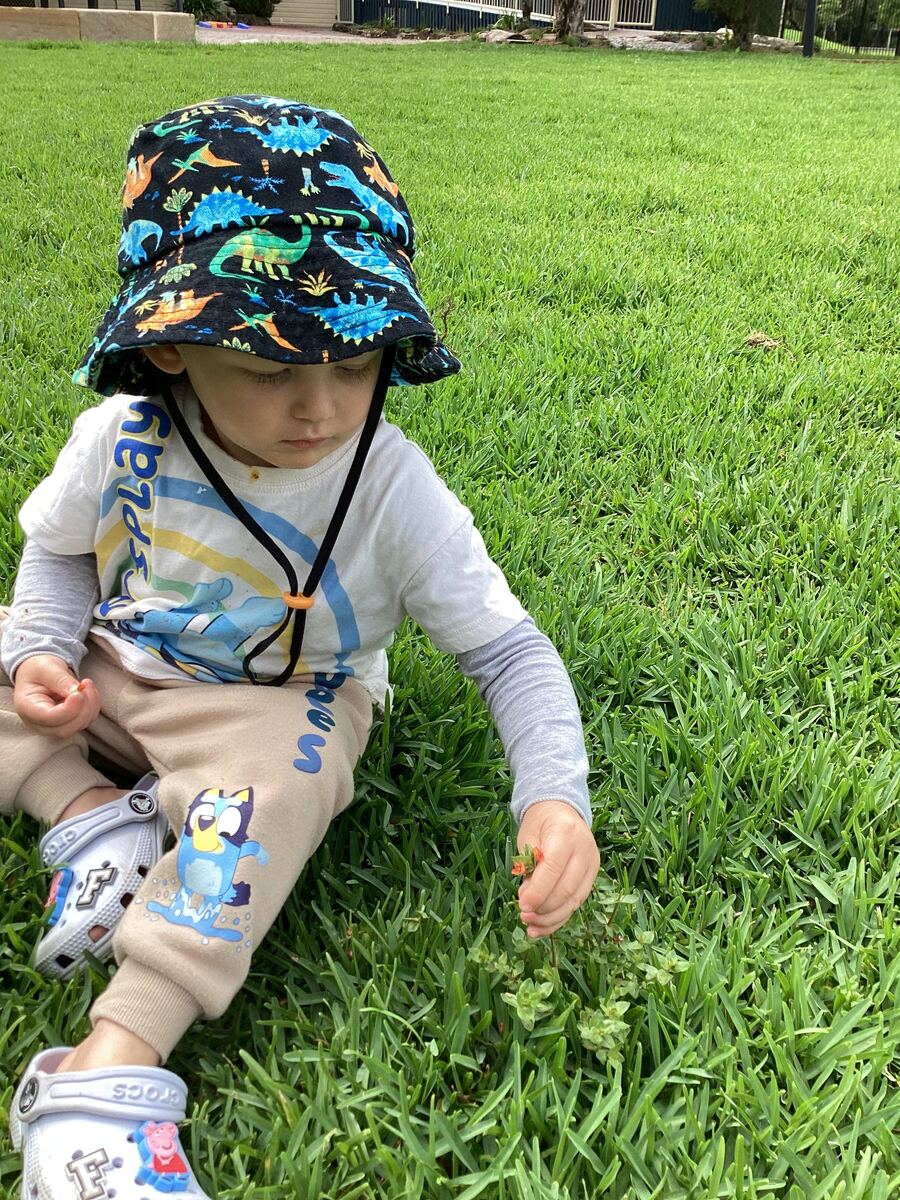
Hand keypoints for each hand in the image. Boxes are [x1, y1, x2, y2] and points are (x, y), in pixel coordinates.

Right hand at [13, 654, 101, 738]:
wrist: (41, 672)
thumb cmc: (39, 669)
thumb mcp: (46, 668)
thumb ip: (60, 679)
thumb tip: (77, 691)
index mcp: (27, 708)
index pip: (49, 719)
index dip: (69, 709)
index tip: (80, 692)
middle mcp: (39, 722)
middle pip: (65, 729)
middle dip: (82, 709)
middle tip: (85, 684)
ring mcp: (54, 726)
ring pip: (78, 726)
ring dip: (91, 705)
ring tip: (86, 683)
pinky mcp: (68, 723)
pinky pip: (87, 720)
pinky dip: (93, 706)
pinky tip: (88, 690)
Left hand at [516, 800, 600, 938]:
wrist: (561, 810)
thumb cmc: (540, 823)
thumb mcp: (528, 836)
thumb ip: (528, 865)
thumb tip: (528, 898)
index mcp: (565, 833)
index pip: (554, 867)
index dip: (538, 890)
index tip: (522, 905)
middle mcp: (584, 849)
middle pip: (567, 888)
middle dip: (545, 908)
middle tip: (524, 915)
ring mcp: (592, 864)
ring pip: (574, 900)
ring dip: (551, 918)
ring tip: (530, 926)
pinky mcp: (593, 877)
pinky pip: (577, 903)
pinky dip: (559, 918)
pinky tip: (542, 928)